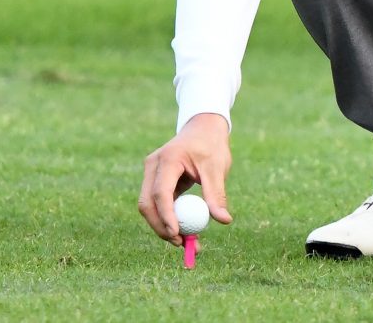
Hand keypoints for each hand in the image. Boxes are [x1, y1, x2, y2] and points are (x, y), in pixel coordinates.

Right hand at [138, 113, 232, 244]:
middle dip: (161, 227)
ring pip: (149, 206)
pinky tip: (184, 231)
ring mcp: (151, 173)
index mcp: (168, 159)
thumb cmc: (211, 145)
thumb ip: (216, 194)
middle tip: (181, 244)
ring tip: (187, 242)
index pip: (161, 192)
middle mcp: (153, 166)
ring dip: (163, 226)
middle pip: (148, 203)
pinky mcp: (156, 180)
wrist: (203, 128)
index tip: (178, 235)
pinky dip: (168, 218)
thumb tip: (224, 220)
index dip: (167, 216)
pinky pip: (157, 204)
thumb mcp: (217, 168)